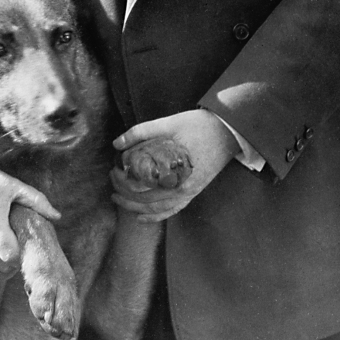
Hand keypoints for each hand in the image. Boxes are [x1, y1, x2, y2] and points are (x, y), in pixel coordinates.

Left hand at [111, 110, 239, 221]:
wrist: (226, 131)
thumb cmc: (197, 126)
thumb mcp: (168, 123)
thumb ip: (141, 132)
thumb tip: (116, 143)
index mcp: (172, 171)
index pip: (139, 184)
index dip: (122, 180)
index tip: (113, 169)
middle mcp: (180, 187)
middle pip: (145, 198)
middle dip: (124, 193)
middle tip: (112, 182)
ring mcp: (188, 192)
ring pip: (157, 209)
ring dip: (135, 207)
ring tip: (119, 200)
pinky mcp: (194, 192)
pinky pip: (173, 210)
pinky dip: (156, 216)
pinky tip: (142, 216)